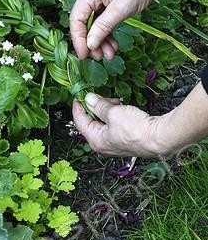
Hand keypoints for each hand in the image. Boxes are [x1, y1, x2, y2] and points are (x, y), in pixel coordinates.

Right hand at [70, 0, 202, 60]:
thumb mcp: (121, 10)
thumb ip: (102, 28)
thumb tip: (89, 45)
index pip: (76, 19)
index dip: (78, 39)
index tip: (84, 56)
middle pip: (83, 22)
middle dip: (92, 41)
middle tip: (100, 57)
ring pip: (93, 23)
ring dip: (100, 40)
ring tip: (110, 54)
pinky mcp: (105, 0)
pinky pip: (101, 19)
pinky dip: (106, 32)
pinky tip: (113, 44)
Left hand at [73, 83, 207, 157]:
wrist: (160, 138)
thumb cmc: (135, 129)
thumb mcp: (113, 113)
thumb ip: (99, 105)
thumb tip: (88, 98)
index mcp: (96, 140)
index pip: (80, 121)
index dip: (78, 106)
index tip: (78, 94)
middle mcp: (103, 145)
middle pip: (92, 122)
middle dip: (94, 107)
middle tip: (100, 95)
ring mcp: (115, 144)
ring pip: (104, 123)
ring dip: (106, 110)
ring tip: (115, 101)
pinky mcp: (126, 140)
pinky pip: (114, 126)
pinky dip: (115, 116)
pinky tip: (122, 108)